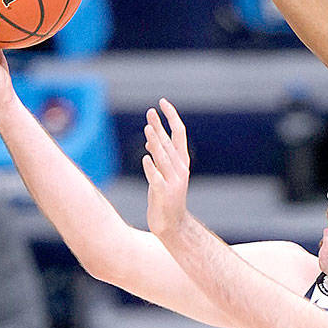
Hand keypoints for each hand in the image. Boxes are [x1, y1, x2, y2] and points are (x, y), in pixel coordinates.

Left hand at [142, 98, 191, 238]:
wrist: (172, 225)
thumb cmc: (166, 198)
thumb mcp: (164, 174)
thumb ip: (160, 157)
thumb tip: (151, 139)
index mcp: (182, 162)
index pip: (179, 133)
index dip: (172, 116)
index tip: (162, 102)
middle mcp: (180, 169)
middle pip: (170, 143)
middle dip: (160, 126)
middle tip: (150, 111)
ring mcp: (173, 182)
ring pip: (163, 158)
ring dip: (156, 142)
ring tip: (148, 128)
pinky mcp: (163, 193)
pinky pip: (156, 178)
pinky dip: (151, 168)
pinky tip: (145, 158)